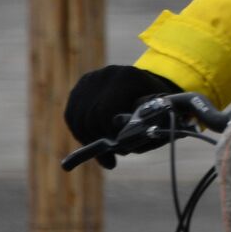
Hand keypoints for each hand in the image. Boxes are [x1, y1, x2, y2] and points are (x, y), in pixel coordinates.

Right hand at [64, 64, 180, 167]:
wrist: (148, 85)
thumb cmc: (157, 105)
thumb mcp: (159, 116)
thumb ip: (142, 131)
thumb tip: (118, 147)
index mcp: (128, 76)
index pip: (105, 110)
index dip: (110, 135)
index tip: (122, 151)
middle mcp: (105, 74)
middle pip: (89, 116)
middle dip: (99, 141)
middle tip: (112, 156)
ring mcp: (91, 79)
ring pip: (77, 118)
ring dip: (88, 140)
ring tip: (104, 152)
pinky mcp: (80, 87)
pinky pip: (71, 115)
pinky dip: (80, 132)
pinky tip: (93, 141)